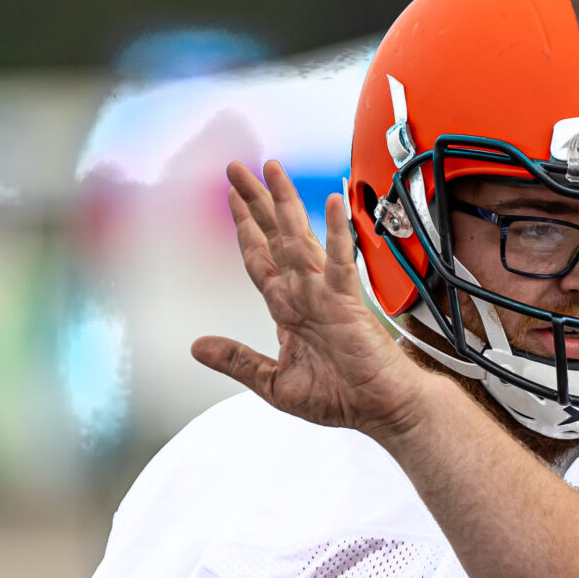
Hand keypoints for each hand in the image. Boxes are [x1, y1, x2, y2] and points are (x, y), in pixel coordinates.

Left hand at [194, 159, 438, 438]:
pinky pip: (339, 260)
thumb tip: (199, 347)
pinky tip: (332, 203)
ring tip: (273, 170)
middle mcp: (304, 293)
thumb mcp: (273, 382)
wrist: (380, 409)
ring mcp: (325, 293)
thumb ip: (237, 360)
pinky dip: (336, 232)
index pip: (259, 258)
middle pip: (274, 236)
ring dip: (285, 203)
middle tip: (237, 169)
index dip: (244, 229)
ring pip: (299, 238)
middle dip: (255, 202)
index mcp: (287, 309)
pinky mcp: (348, 301)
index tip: (232, 200)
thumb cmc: (340, 396)